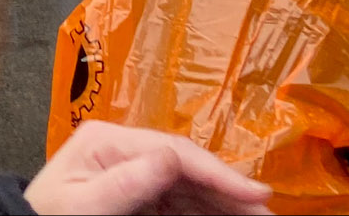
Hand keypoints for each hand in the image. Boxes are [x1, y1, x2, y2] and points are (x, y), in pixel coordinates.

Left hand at [23, 121, 270, 214]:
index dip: (218, 172)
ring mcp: (133, 174)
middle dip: (229, 190)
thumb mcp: (82, 202)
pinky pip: (182, 204)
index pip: (175, 151)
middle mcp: (125, 152)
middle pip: (189, 168)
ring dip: (225, 203)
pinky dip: (208, 212)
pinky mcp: (139, 198)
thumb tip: (168, 156)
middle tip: (266, 211)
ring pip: (191, 188)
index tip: (254, 193)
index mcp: (108, 141)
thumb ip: (125, 181)